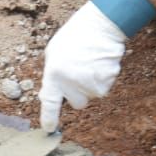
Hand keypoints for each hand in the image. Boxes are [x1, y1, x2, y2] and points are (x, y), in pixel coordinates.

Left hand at [39, 2, 126, 130]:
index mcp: (54, 75)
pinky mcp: (107, 83)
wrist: (101, 26)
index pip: (49, 105)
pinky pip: (103, 88)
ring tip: (89, 63)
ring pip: (91, 95)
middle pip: (77, 103)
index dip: (48, 119)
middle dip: (77, 93)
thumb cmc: (74, 38)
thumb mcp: (54, 53)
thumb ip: (53, 76)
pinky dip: (102, 79)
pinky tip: (99, 63)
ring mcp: (90, 85)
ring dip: (90, 84)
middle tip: (79, 73)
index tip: (48, 129)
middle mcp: (71, 84)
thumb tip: (54, 95)